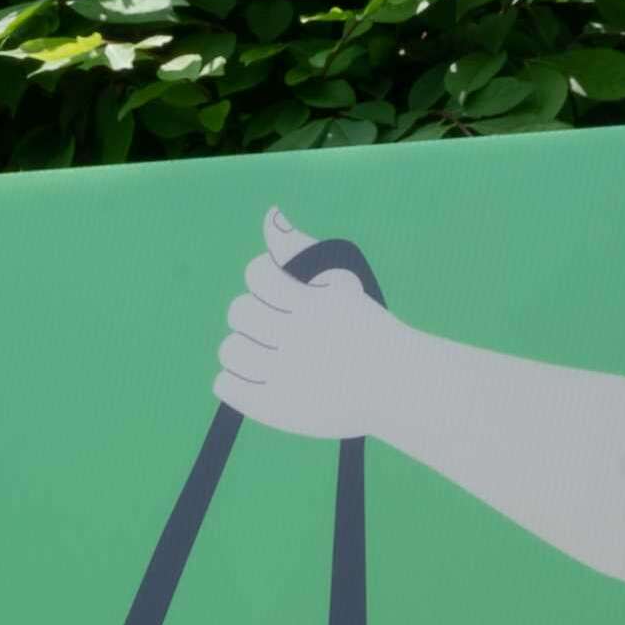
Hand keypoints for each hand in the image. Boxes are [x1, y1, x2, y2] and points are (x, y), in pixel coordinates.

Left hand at [211, 207, 432, 444]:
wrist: (399, 387)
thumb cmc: (366, 331)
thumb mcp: (341, 283)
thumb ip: (301, 250)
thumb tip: (270, 216)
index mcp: (314, 304)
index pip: (257, 274)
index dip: (262, 279)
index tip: (280, 294)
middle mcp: (299, 338)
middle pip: (239, 312)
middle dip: (253, 315)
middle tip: (275, 328)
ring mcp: (287, 375)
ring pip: (229, 349)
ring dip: (242, 348)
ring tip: (266, 354)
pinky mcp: (276, 409)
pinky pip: (225, 385)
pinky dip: (233, 380)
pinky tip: (257, 377)